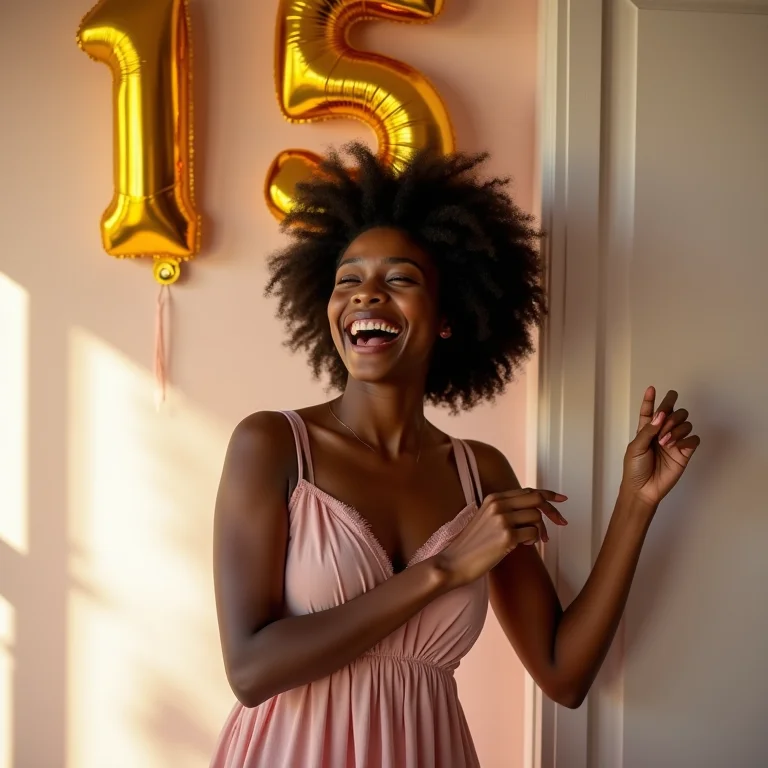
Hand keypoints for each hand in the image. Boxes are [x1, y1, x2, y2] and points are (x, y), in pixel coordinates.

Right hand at [436, 488, 567, 587]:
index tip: (562, 499)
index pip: (528, 490)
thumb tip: (534, 511)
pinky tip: (524, 546)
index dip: (548, 494)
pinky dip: (534, 541)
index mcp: (493, 498)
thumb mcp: (487, 520)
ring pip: (537, 516)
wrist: (454, 562)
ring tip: (531, 541)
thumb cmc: (472, 545)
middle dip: (553, 510)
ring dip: (540, 530)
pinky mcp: (506, 536)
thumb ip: (506, 511)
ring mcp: (502, 519)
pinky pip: (534, 533)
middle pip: (536, 498)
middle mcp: (498, 504)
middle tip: (561, 522)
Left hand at [622, 386, 700, 508]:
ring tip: (665, 442)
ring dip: (676, 428)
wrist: (643, 489)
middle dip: (670, 415)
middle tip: (662, 427)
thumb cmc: (635, 469)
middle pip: (673, 412)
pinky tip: (677, 447)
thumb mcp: (635, 447)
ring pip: (685, 422)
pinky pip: (694, 439)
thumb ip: (648, 430)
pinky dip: (687, 439)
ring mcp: (674, 442)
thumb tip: (661, 415)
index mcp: (646, 430)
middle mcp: (662, 433)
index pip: (650, 411)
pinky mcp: (685, 453)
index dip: (650, 399)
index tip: (652, 388)